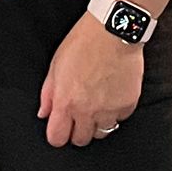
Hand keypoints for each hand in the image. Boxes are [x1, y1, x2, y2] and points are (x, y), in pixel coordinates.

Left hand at [37, 14, 143, 146]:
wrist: (114, 30)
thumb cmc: (84, 42)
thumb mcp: (56, 65)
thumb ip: (48, 93)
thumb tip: (44, 113)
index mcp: (66, 102)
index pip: (57, 138)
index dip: (58, 134)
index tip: (61, 127)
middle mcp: (87, 110)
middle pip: (81, 140)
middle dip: (78, 130)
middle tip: (80, 115)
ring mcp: (109, 109)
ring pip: (102, 132)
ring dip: (98, 123)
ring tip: (98, 103)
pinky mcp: (127, 104)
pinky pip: (120, 118)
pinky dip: (116, 111)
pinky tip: (113, 94)